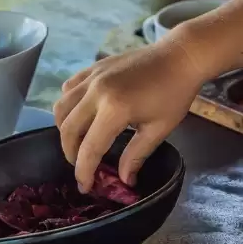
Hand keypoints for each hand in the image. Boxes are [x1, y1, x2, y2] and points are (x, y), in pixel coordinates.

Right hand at [53, 37, 206, 191]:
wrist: (181, 56)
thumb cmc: (175, 93)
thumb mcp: (159, 128)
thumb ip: (136, 155)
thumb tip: (124, 180)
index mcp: (115, 109)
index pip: (89, 148)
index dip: (84, 171)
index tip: (86, 187)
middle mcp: (96, 91)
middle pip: (68, 129)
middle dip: (71, 153)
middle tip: (82, 165)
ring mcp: (92, 76)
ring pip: (61, 107)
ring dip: (65, 128)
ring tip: (79, 141)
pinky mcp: (94, 67)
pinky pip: (68, 88)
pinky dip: (68, 104)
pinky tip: (81, 113)